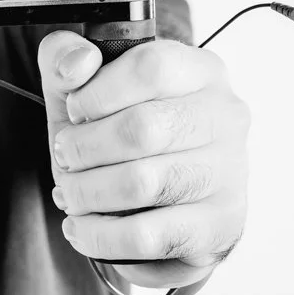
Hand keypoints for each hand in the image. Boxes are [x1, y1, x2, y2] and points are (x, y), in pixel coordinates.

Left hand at [38, 31, 248, 288]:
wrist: (158, 203)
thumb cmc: (120, 134)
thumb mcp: (84, 89)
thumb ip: (65, 58)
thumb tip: (77, 63)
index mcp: (199, 71)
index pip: (151, 67)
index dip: (97, 92)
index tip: (74, 110)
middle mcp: (224, 118)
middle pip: (143, 129)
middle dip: (85, 147)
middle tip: (65, 156)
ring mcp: (228, 174)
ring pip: (142, 184)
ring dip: (87, 192)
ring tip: (70, 192)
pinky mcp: (218, 227)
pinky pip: (147, 236)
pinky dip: (99, 234)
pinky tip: (81, 226)